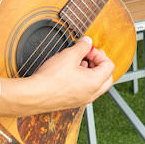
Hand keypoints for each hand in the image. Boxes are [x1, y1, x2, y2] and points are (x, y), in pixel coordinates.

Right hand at [0, 36, 114, 116]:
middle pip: (107, 77)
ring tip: (76, 63)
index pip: (109, 66)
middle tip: (87, 56)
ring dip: (91, 71)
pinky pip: (86, 90)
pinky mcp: (73, 101)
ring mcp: (83, 99)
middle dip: (99, 63)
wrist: (34, 95)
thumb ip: (82, 47)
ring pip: (96, 84)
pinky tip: (70, 72)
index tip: (88, 50)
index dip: (99, 54)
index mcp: (95, 83)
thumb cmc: (51, 78)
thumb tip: (88, 42)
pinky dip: (83, 80)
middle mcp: (92, 94)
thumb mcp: (69, 55)